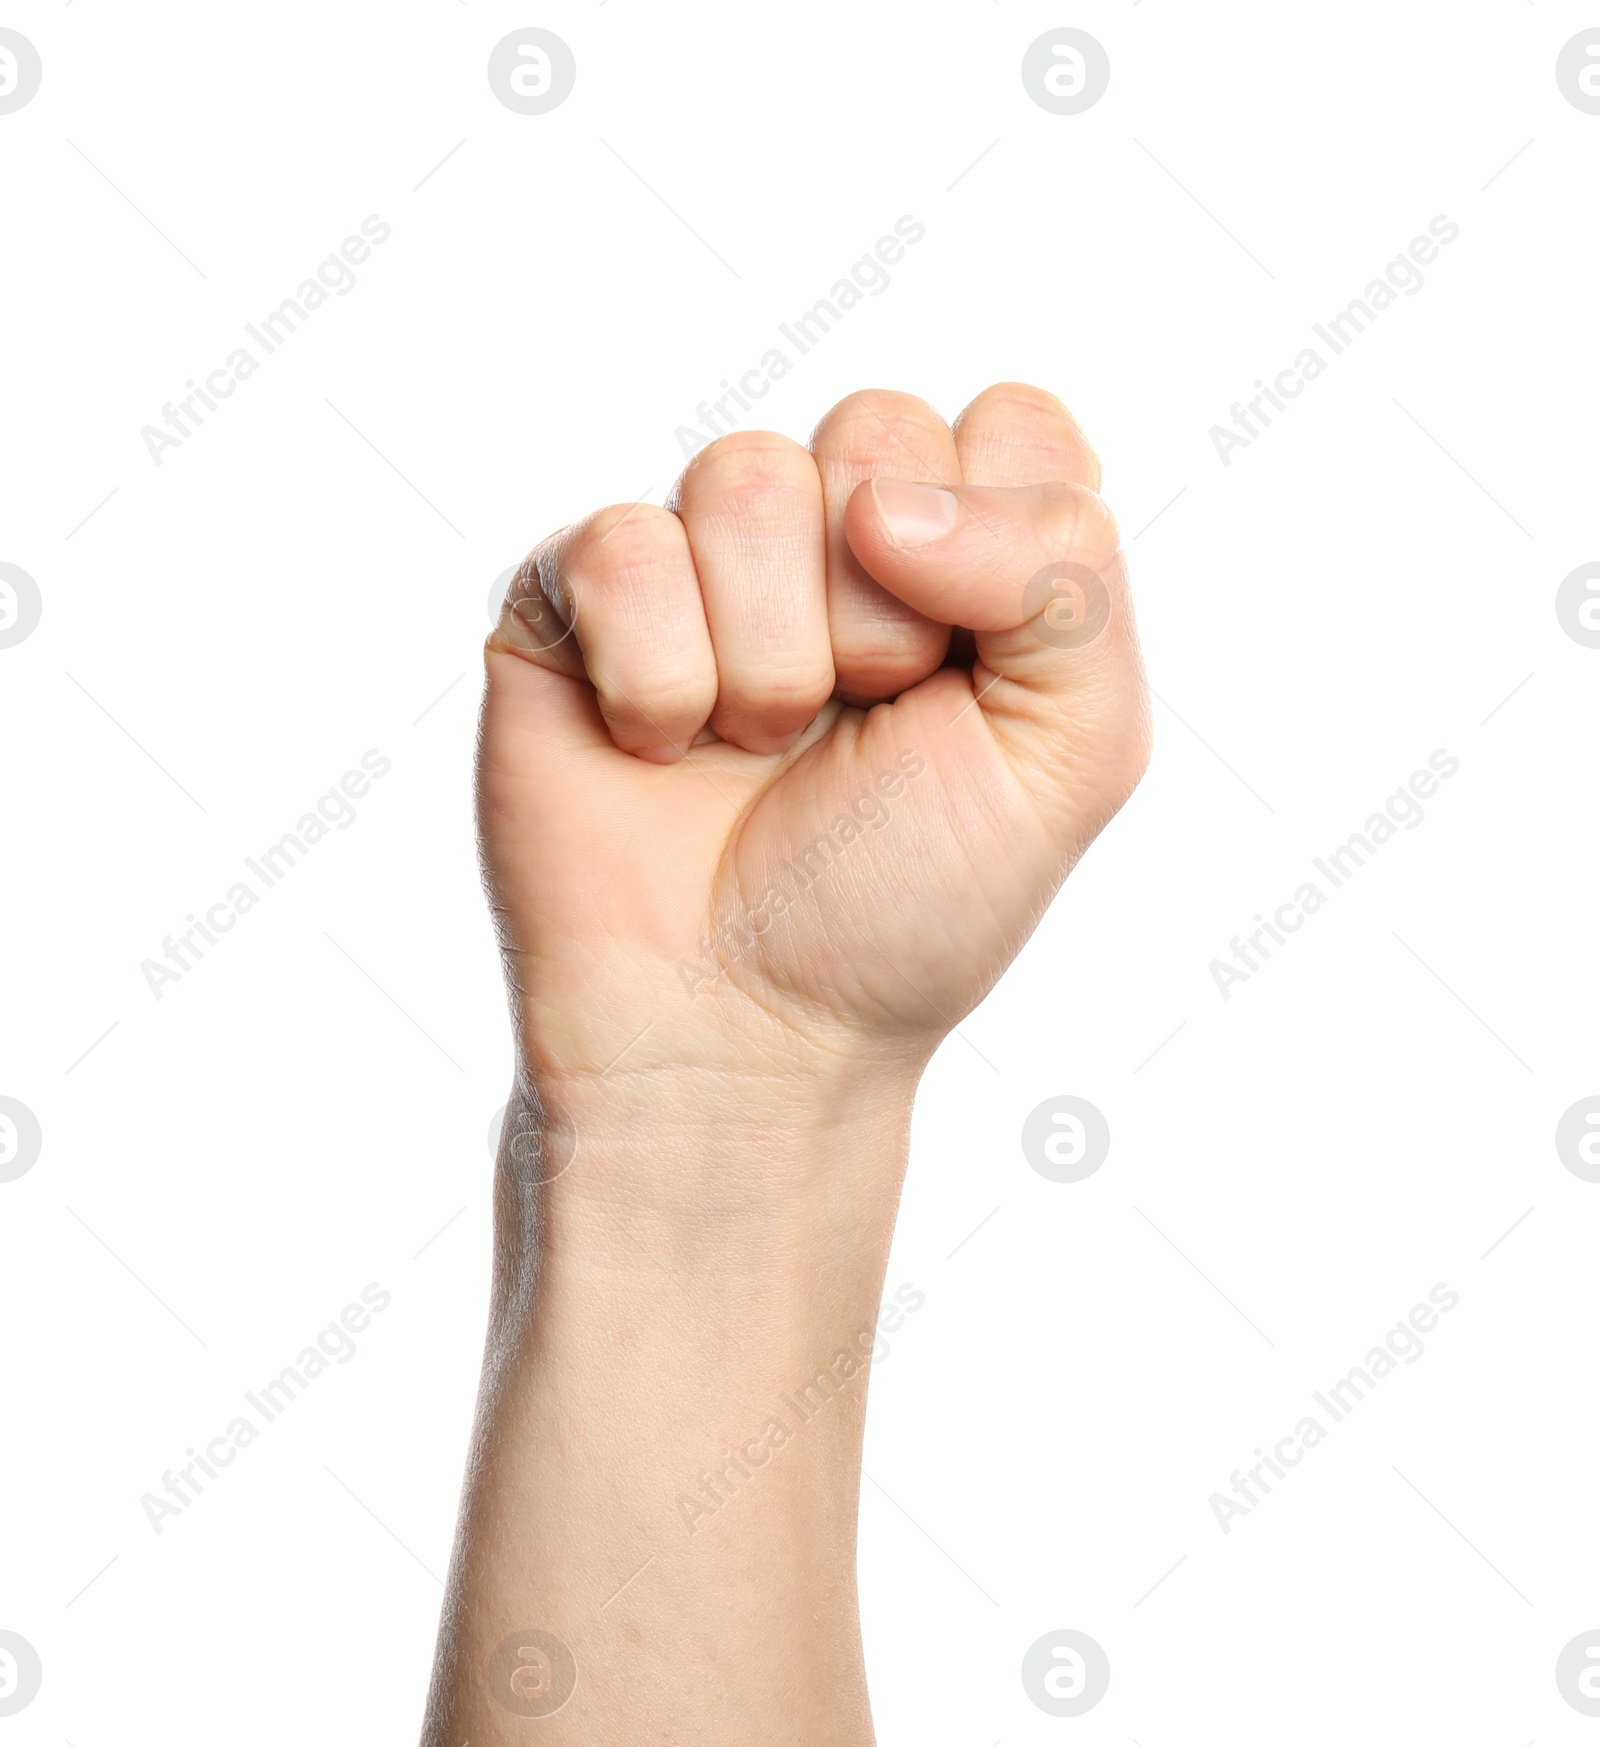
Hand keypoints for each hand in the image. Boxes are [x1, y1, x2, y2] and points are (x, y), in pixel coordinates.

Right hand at [480, 383, 1149, 1097]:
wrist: (741, 1033)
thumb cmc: (904, 907)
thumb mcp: (1074, 757)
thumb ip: (1068, 580)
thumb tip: (887, 501)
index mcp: (965, 558)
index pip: (1013, 424)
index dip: (998, 548)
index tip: (965, 681)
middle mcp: (833, 537)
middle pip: (877, 430)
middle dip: (882, 619)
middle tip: (856, 730)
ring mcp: (700, 559)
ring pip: (744, 474)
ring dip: (771, 662)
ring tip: (757, 749)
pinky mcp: (576, 594)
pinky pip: (621, 546)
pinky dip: (656, 683)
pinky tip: (660, 751)